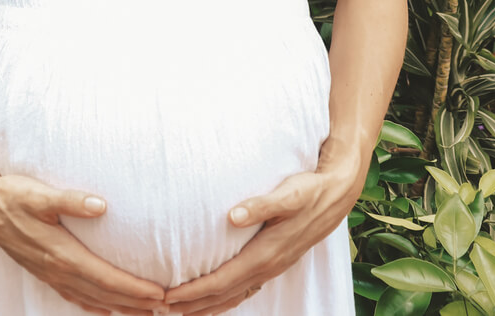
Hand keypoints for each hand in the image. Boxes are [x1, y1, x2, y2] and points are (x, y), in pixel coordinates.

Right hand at [0, 172, 168, 314]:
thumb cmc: (12, 195)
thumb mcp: (40, 194)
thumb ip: (71, 200)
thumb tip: (101, 205)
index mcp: (61, 253)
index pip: (106, 278)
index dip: (134, 289)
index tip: (160, 294)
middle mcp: (57, 269)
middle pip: (103, 294)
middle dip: (135, 303)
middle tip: (165, 308)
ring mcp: (49, 273)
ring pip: (90, 298)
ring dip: (119, 307)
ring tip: (145, 313)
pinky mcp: (43, 270)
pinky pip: (73, 295)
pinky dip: (93, 304)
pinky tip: (104, 309)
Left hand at [163, 136, 369, 315]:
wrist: (335, 195)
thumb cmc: (309, 191)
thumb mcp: (288, 194)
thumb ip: (261, 205)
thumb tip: (233, 216)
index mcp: (266, 254)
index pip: (222, 280)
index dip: (193, 291)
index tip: (167, 295)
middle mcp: (267, 267)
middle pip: (223, 295)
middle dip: (192, 304)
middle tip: (160, 308)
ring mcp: (271, 268)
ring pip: (233, 296)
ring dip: (205, 306)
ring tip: (177, 311)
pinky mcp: (272, 264)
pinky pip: (243, 290)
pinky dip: (223, 299)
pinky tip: (211, 300)